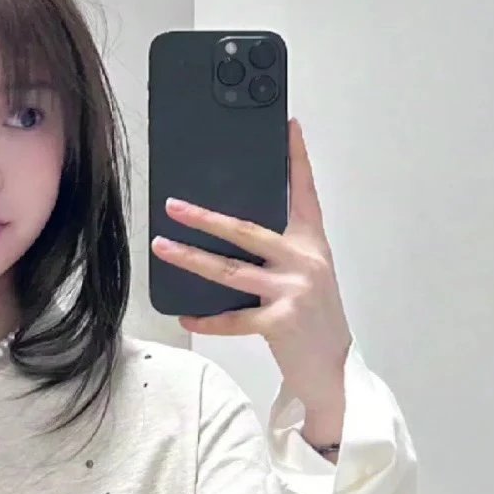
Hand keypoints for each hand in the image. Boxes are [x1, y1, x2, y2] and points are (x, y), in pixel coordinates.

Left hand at [151, 116, 353, 419]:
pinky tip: (186, 316)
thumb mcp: (306, 276)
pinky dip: (207, 319)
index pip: (304, 193)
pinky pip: (233, 318)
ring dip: (191, 258)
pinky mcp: (280, 323)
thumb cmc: (313, 319)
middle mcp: (304, 261)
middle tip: (173, 205)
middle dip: (205, 217)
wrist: (331, 368)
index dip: (296, 159)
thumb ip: (279, 254)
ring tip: (162, 246)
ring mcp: (293, 291)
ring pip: (230, 271)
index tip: (288, 126)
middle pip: (246, 231)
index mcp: (312, 244)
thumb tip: (231, 236)